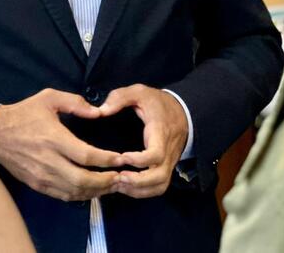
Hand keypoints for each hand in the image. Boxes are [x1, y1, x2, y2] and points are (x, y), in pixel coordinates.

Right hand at [0, 89, 123, 201]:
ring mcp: (42, 176)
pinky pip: (63, 196)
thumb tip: (98, 112)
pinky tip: (92, 190)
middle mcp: (49, 160)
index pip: (85, 155)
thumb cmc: (25, 113)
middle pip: (82, 179)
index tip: (121, 159)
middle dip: (105, 181)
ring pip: (74, 191)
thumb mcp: (49, 97)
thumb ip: (75, 102)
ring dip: (96, 191)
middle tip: (121, 177)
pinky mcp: (37, 185)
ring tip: (111, 186)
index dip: (106, 160)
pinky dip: (80, 196)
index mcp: (53, 137)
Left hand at [99, 84, 188, 198]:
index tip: (122, 156)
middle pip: (160, 176)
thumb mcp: (139, 92)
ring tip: (119, 184)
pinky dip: (144, 192)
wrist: (181, 110)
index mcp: (160, 132)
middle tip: (118, 177)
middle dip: (138, 182)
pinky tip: (127, 187)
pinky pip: (160, 186)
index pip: (156, 154)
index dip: (140, 160)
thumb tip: (102, 111)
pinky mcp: (167, 167)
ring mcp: (169, 161)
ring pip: (160, 185)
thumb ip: (120, 97)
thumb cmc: (157, 102)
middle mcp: (168, 151)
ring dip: (140, 189)